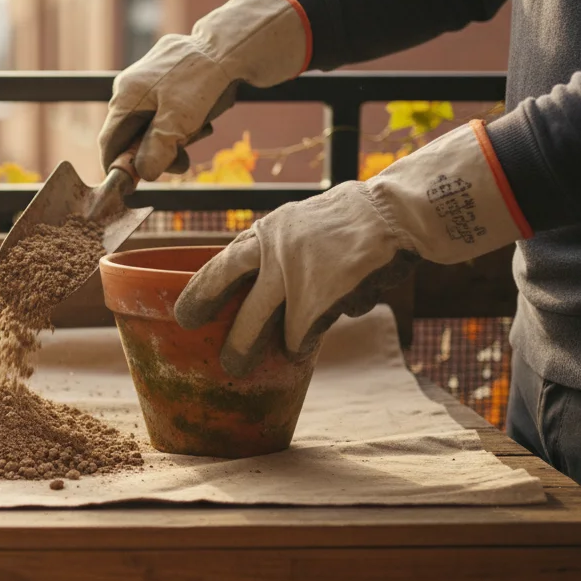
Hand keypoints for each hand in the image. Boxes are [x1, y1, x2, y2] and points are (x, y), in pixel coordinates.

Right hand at [99, 0, 310, 181]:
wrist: (230, 45)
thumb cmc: (202, 82)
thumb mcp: (178, 122)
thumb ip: (156, 151)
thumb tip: (143, 174)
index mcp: (126, 97)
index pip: (109, 143)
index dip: (120, 166)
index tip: (136, 184)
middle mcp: (130, 87)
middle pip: (132, 134)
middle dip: (157, 151)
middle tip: (183, 159)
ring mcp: (147, 79)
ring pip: (152, 122)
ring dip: (174, 136)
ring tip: (199, 130)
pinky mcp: (165, 74)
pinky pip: (165, 107)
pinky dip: (181, 119)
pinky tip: (201, 115)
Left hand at [174, 121, 531, 376]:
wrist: (397, 213)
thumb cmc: (356, 223)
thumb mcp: (305, 226)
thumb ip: (282, 253)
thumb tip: (265, 290)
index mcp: (268, 233)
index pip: (223, 263)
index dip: (201, 289)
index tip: (183, 312)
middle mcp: (274, 252)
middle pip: (231, 295)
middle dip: (216, 326)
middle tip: (203, 348)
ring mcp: (294, 274)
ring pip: (262, 324)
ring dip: (247, 348)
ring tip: (236, 366)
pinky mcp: (319, 297)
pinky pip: (302, 333)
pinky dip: (304, 341)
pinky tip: (305, 344)